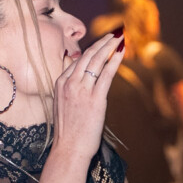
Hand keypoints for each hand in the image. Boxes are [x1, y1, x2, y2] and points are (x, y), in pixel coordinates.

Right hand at [50, 32, 123, 165]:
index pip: (78, 61)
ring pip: (97, 60)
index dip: (92, 50)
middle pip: (87, 56)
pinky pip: (107, 73)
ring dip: (110, 46)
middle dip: (102, 42)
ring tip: (120, 37)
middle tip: (113, 34)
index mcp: (60, 83)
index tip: (102, 44)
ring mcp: (82, 90)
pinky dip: (115, 60)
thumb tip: (84, 83)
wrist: (68, 148)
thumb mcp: (64, 106)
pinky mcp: (95, 98)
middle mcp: (69, 83)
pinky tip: (122, 51)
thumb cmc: (68, 132)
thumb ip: (72, 91)